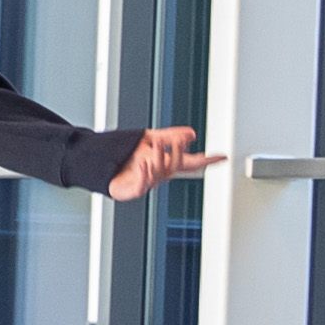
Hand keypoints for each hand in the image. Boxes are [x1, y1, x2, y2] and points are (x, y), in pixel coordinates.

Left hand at [104, 127, 224, 202]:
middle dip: (178, 153)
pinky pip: (142, 185)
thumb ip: (171, 136)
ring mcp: (147, 182)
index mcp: (167, 163)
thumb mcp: (151, 138)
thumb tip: (192, 134)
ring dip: (160, 158)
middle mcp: (159, 173)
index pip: (192, 162)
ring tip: (158, 144)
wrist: (101, 162)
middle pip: (176, 165)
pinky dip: (144, 174)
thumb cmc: (126, 153)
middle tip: (178, 140)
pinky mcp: (133, 190)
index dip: (208, 160)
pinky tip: (143, 164)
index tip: (223, 158)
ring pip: (159, 173)